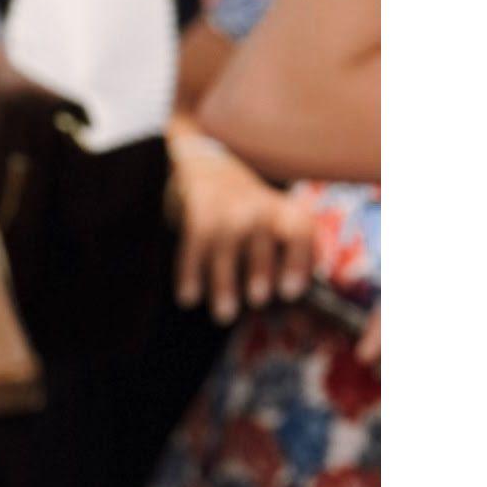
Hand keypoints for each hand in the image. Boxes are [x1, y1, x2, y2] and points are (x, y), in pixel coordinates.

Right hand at [166, 122, 322, 319]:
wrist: (208, 171)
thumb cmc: (249, 218)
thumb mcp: (275, 229)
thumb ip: (285, 265)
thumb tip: (291, 314)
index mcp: (287, 214)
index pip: (299, 235)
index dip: (297, 262)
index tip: (291, 291)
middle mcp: (260, 209)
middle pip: (261, 243)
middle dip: (259, 272)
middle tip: (258, 300)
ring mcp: (227, 209)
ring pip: (225, 250)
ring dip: (224, 283)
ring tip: (225, 315)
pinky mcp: (197, 211)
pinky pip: (193, 247)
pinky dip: (189, 274)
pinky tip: (187, 299)